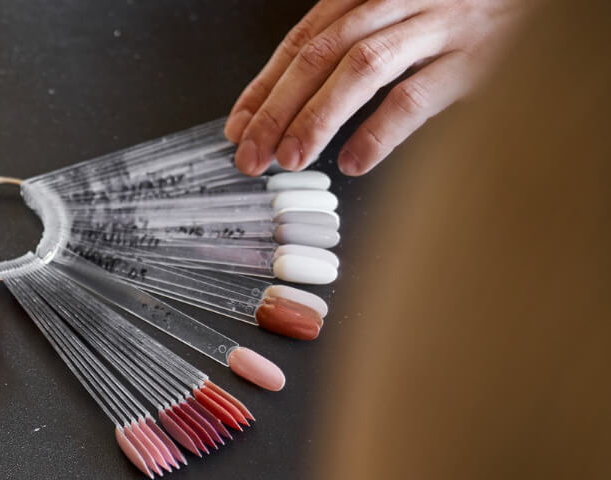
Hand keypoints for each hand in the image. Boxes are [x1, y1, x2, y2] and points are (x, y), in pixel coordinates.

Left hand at [225, 0, 525, 175]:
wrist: (545, 1)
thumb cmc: (462, 10)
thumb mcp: (398, 13)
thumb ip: (349, 48)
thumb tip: (286, 108)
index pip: (301, 39)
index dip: (263, 86)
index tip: (236, 129)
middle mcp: (401, 0)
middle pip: (321, 53)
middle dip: (277, 109)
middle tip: (250, 156)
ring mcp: (441, 26)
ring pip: (362, 68)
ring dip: (318, 117)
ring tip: (291, 160)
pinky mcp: (478, 58)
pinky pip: (418, 95)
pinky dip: (379, 131)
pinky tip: (354, 161)